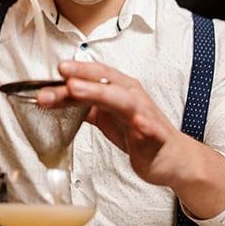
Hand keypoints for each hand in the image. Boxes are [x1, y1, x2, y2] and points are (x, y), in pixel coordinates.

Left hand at [37, 60, 194, 187]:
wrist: (169, 157)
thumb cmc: (138, 133)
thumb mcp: (105, 116)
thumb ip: (82, 106)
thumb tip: (56, 96)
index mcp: (120, 89)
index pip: (97, 74)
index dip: (78, 69)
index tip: (58, 68)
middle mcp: (132, 96)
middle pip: (106, 82)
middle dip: (83, 76)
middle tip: (62, 73)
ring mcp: (144, 114)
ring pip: (122, 100)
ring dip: (99, 93)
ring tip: (77, 90)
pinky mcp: (155, 135)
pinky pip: (149, 129)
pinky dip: (143, 125)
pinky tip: (137, 122)